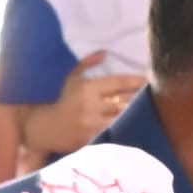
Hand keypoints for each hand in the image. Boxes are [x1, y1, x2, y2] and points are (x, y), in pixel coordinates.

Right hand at [29, 69, 143, 152]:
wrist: (44, 128)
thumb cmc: (60, 100)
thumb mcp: (70, 78)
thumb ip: (86, 64)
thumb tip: (104, 53)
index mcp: (87, 89)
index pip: (118, 83)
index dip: (135, 81)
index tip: (146, 80)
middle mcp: (92, 107)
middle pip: (125, 101)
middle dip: (138, 97)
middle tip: (148, 93)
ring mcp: (92, 125)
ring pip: (122, 118)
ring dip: (133, 113)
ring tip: (143, 108)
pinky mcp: (92, 140)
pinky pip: (113, 132)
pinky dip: (123, 127)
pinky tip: (131, 124)